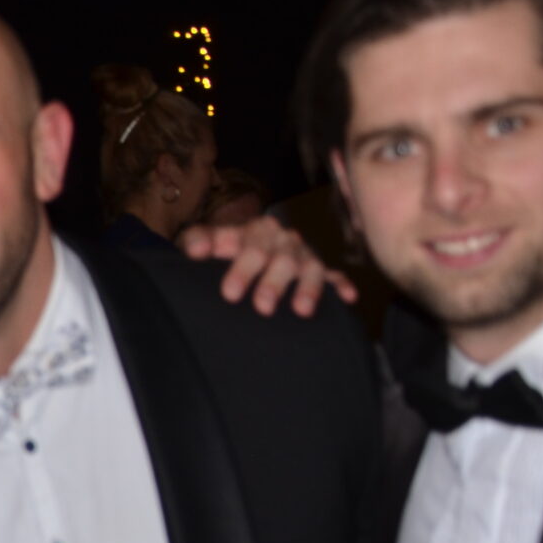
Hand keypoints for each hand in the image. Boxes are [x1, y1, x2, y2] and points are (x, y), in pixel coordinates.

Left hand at [179, 216, 357, 315]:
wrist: (238, 249)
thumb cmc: (217, 251)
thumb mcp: (202, 241)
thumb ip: (197, 241)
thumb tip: (195, 250)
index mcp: (254, 231)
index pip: (248, 246)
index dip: (241, 270)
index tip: (230, 294)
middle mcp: (281, 241)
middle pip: (280, 259)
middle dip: (272, 283)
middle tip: (262, 307)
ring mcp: (303, 256)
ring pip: (309, 268)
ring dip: (307, 288)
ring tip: (301, 310)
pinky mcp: (319, 271)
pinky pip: (334, 277)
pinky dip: (341, 286)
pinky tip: (347, 297)